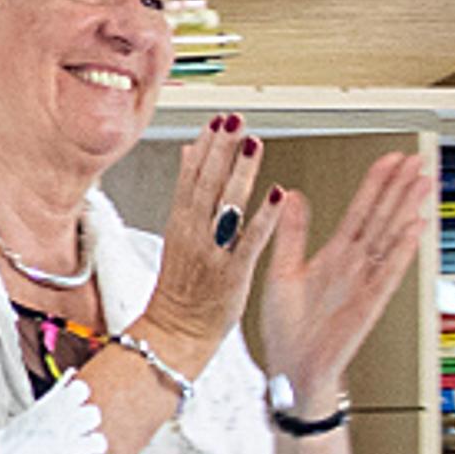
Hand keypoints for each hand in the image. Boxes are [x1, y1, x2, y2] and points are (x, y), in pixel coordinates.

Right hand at [132, 113, 282, 374]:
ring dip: (240, 173)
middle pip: (206, 184)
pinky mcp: (233, 274)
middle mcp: (194, 234)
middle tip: (236, 121)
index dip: (206, 146)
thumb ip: (187, 192)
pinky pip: (250, 242)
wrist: (177, 333)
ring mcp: (213, 253)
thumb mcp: (177, 234)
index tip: (218, 120)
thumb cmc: (181, 289)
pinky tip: (277, 196)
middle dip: (222, 150)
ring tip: (254, 144)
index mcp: (180, 223)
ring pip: (226, 206)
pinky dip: (264, 218)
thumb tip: (190, 154)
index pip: (191, 175)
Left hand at [255, 145, 436, 408]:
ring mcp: (364, 284)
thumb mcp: (281, 271)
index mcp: (333, 257)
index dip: (376, 185)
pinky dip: (402, 251)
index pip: (360, 212)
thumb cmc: (288, 328)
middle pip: (382, 218)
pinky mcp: (369, 304)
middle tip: (418, 160)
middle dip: (400, 188)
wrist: (292, 369)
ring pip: (391, 239)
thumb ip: (290, 234)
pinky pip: (388, 273)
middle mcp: (353, 267)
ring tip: (424, 183)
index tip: (390, 160)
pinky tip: (415, 228)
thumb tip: (291, 196)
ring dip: (408, 211)